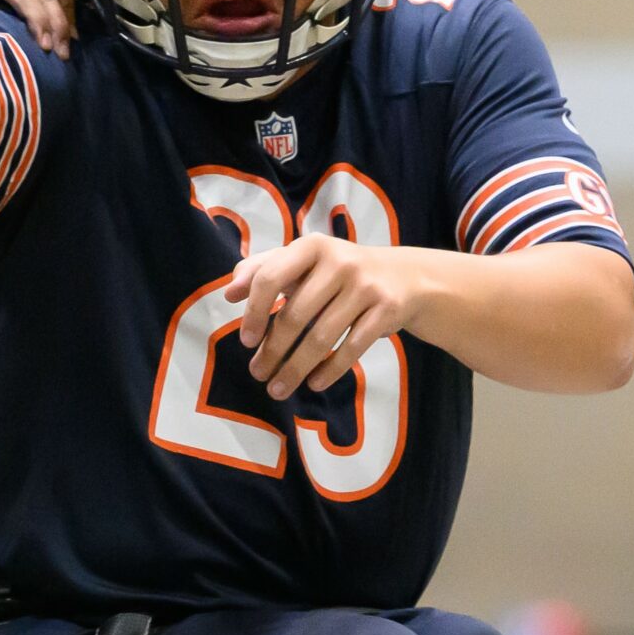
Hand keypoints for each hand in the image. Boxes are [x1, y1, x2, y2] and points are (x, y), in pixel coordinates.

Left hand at [227, 236, 422, 398]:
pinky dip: (330, 370)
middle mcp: (340, 261)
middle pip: (295, 316)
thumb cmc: (336, 272)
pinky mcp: (388, 309)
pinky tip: (314, 383)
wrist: (405, 276)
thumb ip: (262, 270)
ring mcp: (366, 285)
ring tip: (278, 388)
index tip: (246, 341)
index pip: (270, 278)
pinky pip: (352, 347)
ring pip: (321, 337)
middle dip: (272, 351)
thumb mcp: (302, 261)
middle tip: (257, 374)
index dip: (254, 312)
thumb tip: (229, 293)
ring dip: (295, 369)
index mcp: (311, 246)